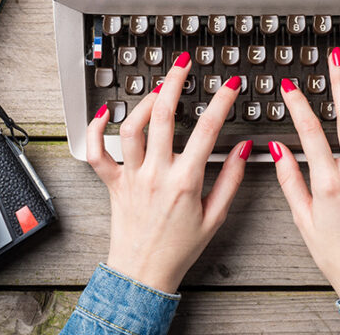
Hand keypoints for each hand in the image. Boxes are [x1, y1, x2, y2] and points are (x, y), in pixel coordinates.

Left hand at [85, 52, 250, 293]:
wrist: (143, 274)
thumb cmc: (179, 250)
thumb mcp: (216, 217)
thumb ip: (232, 180)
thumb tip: (244, 150)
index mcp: (185, 182)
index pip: (208, 131)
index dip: (222, 102)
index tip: (230, 86)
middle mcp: (156, 175)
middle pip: (163, 117)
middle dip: (174, 83)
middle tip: (183, 65)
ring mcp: (132, 177)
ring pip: (131, 128)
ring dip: (143, 101)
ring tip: (156, 88)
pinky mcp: (113, 184)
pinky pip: (97, 154)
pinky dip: (95, 130)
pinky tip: (104, 113)